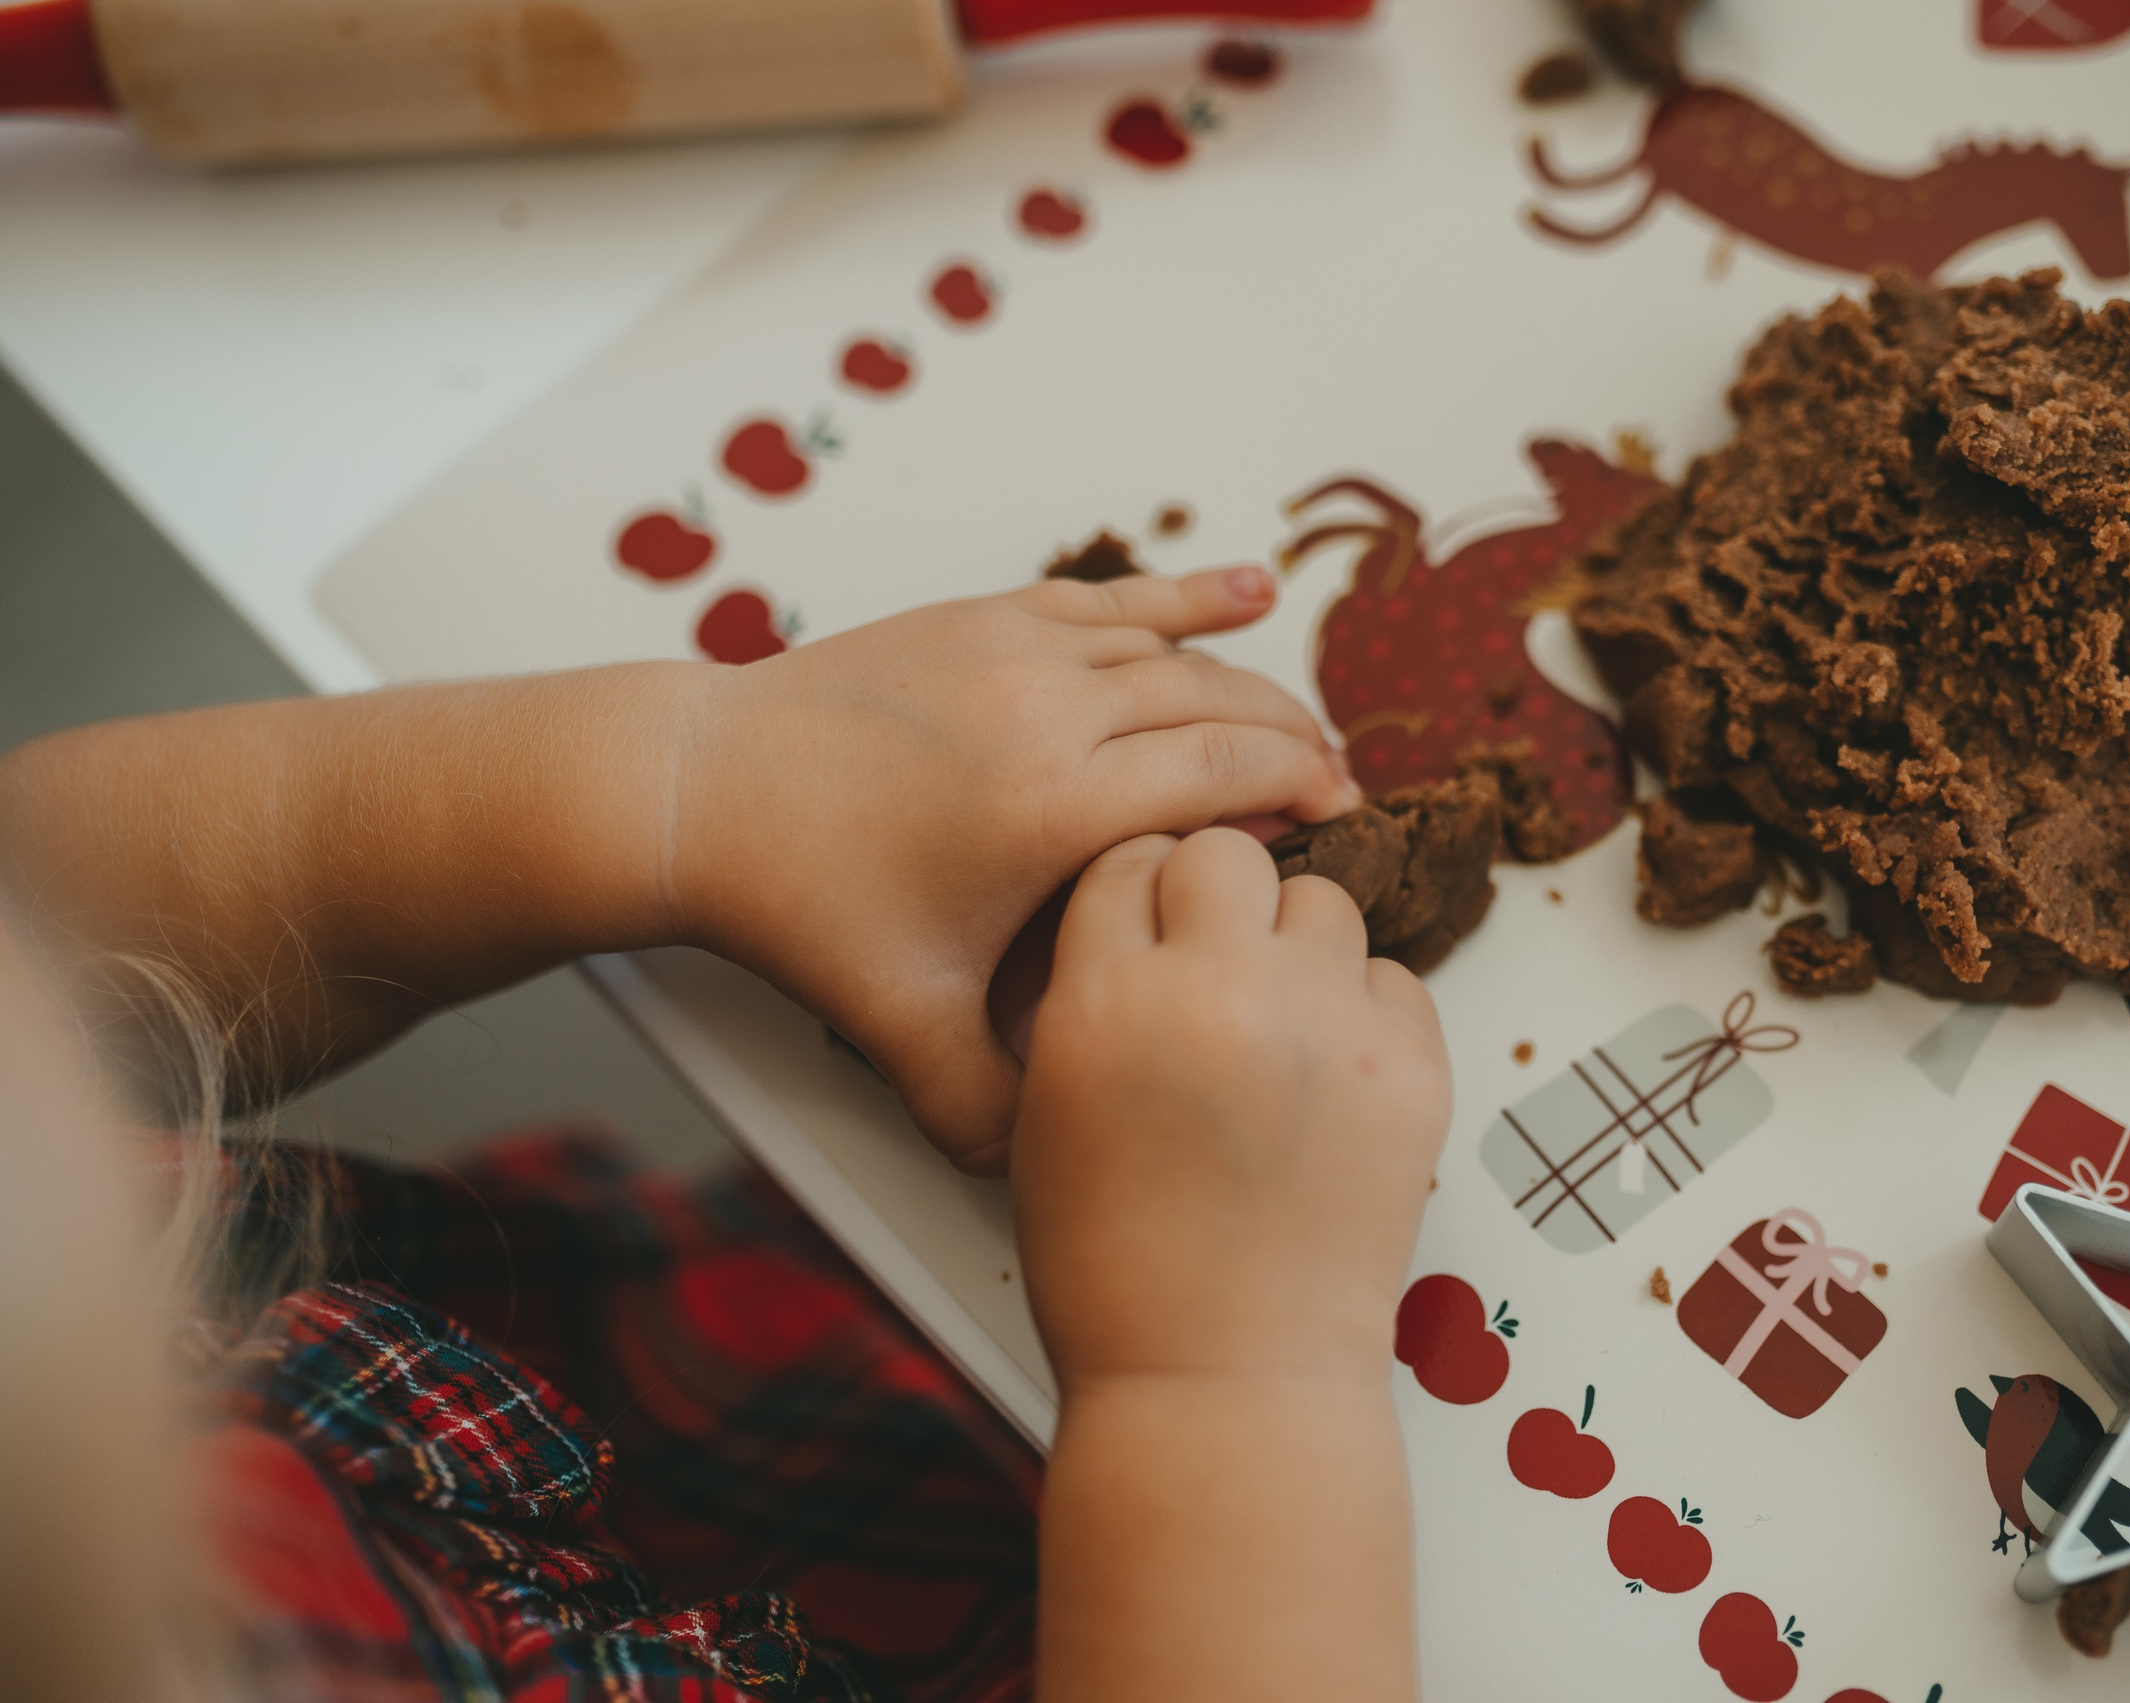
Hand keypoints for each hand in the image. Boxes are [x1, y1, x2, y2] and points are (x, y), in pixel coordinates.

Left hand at [670, 568, 1360, 1173]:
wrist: (705, 791)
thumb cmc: (803, 901)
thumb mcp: (902, 1028)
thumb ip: (989, 1109)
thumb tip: (1055, 1171)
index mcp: (1056, 807)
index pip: (1227, 779)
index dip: (1303, 796)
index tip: (1344, 824)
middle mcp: (1053, 712)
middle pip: (1222, 709)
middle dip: (1295, 745)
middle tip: (1337, 787)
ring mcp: (1018, 651)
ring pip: (1178, 653)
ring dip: (1252, 685)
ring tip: (1300, 726)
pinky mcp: (985, 616)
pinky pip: (1116, 597)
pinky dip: (1191, 595)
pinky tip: (1252, 588)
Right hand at [1010, 828, 1449, 1389]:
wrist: (1221, 1375)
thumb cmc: (1117, 1269)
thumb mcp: (1047, 1113)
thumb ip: (1090, 1001)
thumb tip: (1143, 928)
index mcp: (1104, 1000)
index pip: (1127, 862)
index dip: (1140, 895)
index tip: (1153, 931)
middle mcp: (1216, 990)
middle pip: (1225, 854)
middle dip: (1217, 898)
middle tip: (1218, 966)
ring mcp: (1325, 1024)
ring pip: (1322, 903)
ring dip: (1298, 949)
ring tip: (1280, 1030)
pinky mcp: (1411, 1067)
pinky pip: (1397, 978)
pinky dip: (1368, 1013)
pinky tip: (1333, 1079)